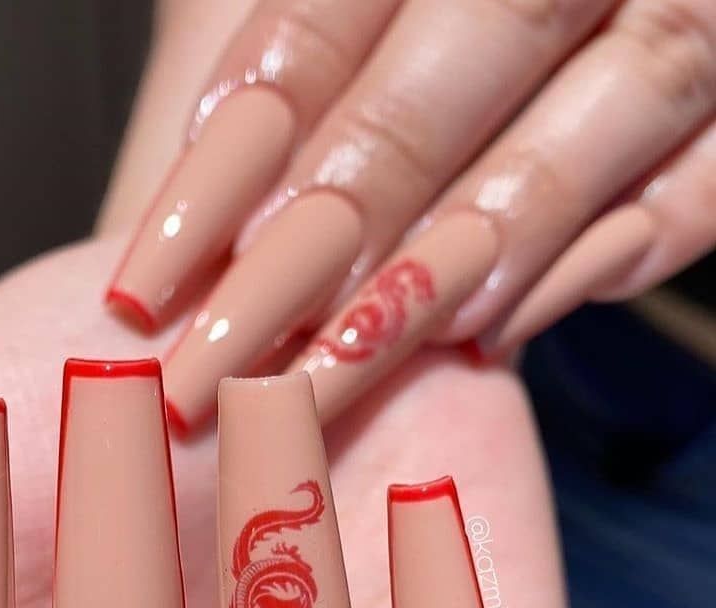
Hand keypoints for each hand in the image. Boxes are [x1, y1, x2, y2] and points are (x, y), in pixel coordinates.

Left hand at [105, 0, 715, 431]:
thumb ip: (270, 33)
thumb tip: (180, 180)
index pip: (314, 34)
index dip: (222, 172)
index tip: (146, 286)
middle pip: (422, 112)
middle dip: (308, 260)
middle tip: (217, 370)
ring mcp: (684, 17)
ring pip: (554, 166)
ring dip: (426, 289)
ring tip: (324, 372)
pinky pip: (690, 198)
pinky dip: (592, 270)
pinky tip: (489, 332)